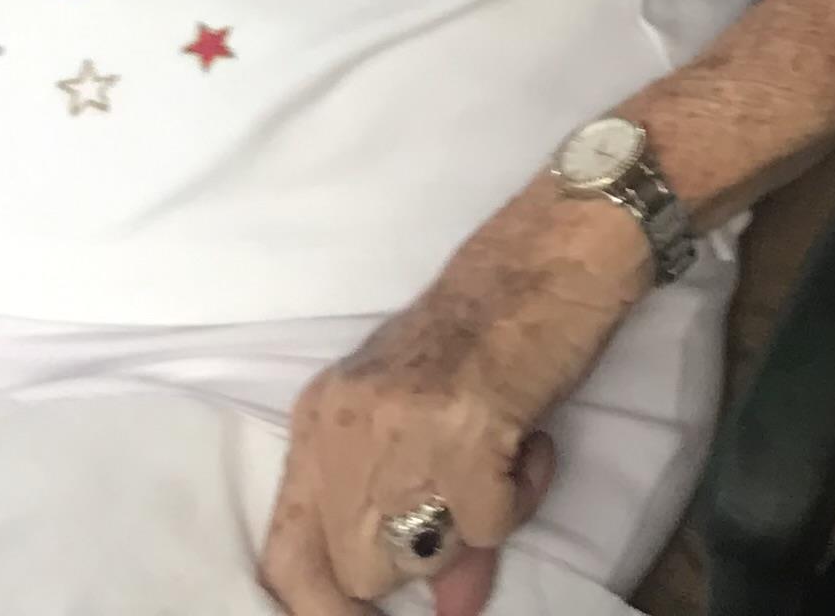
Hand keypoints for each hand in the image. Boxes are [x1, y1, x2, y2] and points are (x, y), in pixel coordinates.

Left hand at [259, 200, 650, 614]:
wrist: (549, 254)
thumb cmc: (489, 331)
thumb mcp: (434, 422)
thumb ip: (428, 515)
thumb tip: (452, 610)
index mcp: (321, 420)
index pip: (285, 554)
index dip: (319, 610)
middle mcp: (346, 426)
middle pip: (355, 569)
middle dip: (419, 561)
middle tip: (469, 511)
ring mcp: (402, 427)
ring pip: (414, 557)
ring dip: (473, 531)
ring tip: (505, 468)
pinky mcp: (465, 429)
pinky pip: (487, 526)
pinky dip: (520, 501)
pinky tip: (530, 448)